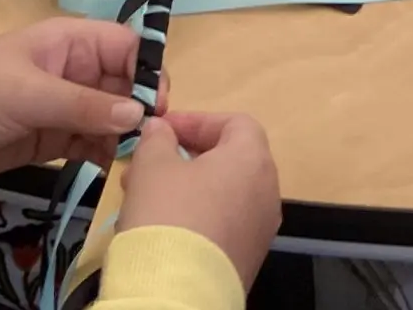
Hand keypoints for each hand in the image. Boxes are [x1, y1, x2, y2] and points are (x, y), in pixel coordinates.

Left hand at [0, 18, 144, 186]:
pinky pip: (90, 142)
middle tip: (148, 141)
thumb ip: (85, 106)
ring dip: (123, 135)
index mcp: (68, 42)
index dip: (147, 70)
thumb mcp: (30, 95)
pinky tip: (109, 167)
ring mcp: (62, 106)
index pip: (126, 46)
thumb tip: (140, 115)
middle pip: (124, 84)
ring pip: (110, 117)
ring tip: (130, 158)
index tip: (156, 106)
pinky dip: (102, 153)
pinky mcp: (51, 139)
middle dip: (139, 109)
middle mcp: (72, 70)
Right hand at [118, 112, 279, 291]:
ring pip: (223, 195)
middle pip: (230, 160)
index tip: (163, 130)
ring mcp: (260, 230)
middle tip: (148, 165)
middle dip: (185, 158)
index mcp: (253, 160)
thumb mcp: (152, 166)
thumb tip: (161, 129)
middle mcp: (267, 192)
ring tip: (145, 197)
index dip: (198, 121)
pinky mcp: (247, 260)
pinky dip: (197, 218)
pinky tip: (163, 229)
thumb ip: (157, 139)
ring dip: (187, 189)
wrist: (178, 294)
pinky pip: (224, 226)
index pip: (236, 123)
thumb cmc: (168, 215)